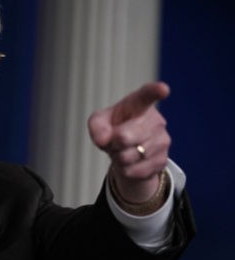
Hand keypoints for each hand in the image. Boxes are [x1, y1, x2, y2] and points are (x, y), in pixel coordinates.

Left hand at [88, 82, 169, 203]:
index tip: (163, 89)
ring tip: (122, 149)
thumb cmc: (113, 128)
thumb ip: (96, 125)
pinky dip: (125, 169)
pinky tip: (130, 161)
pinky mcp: (162, 160)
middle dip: (113, 143)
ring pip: (128, 157)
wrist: (126, 151)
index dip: (155, 91)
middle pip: (125, 137)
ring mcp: (162, 141)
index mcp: (139, 104)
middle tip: (115, 140)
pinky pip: (135, 171)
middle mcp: (156, 121)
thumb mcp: (99, 122)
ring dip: (118, 157)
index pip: (147, 95)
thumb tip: (103, 139)